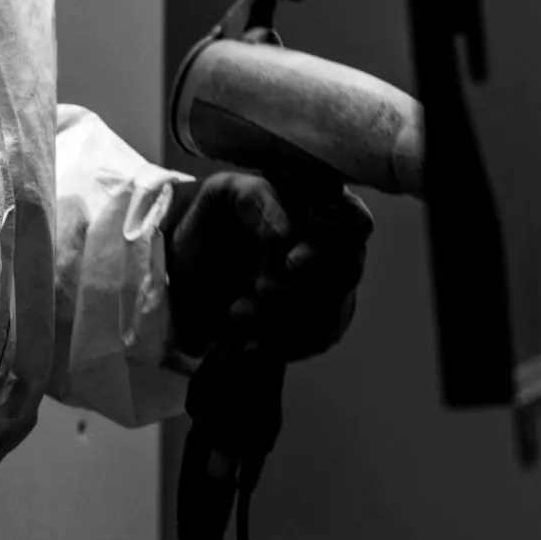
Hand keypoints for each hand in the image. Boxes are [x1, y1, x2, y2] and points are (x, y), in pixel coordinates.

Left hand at [167, 172, 372, 363]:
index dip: (332, 242)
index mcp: (321, 206)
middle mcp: (334, 248)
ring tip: (237, 313)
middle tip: (260, 289)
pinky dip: (281, 345)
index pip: (353, 221)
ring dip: (286, 318)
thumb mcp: (225, 194)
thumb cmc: (214, 221)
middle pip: (348, 271)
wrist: (187, 272)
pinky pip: (315, 340)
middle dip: (303, 286)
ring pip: (332, 310)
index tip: (290, 261)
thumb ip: (255, 199)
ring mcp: (325, 288)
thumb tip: (284, 233)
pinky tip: (248, 345)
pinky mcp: (311, 322)